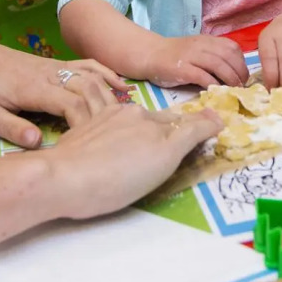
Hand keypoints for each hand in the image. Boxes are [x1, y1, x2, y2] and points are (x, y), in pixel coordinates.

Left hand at [0, 37, 124, 146]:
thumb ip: (10, 128)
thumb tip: (37, 143)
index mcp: (34, 88)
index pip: (71, 105)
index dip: (88, 124)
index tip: (100, 144)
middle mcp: (49, 74)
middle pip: (88, 88)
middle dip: (108, 108)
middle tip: (129, 130)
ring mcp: (53, 66)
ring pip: (91, 74)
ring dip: (112, 90)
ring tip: (134, 109)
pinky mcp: (52, 64)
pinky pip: (85, 65)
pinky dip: (105, 73)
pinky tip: (119, 84)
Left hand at [45, 103, 221, 219]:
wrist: (64, 179)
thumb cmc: (119, 177)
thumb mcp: (166, 158)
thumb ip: (192, 133)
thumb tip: (217, 116)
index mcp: (151, 120)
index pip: (182, 123)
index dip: (196, 128)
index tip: (208, 132)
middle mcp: (129, 112)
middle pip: (155, 118)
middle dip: (166, 126)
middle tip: (170, 143)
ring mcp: (102, 117)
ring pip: (127, 113)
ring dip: (136, 116)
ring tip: (138, 132)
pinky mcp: (79, 127)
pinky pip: (94, 107)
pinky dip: (100, 102)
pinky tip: (98, 107)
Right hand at [144, 35, 248, 88]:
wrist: (151, 55)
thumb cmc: (175, 55)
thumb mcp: (197, 50)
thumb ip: (213, 56)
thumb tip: (234, 72)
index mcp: (207, 40)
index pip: (232, 47)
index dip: (242, 62)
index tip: (244, 75)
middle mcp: (200, 46)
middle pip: (228, 55)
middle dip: (239, 72)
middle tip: (242, 85)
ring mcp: (191, 56)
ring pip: (218, 65)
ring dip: (230, 78)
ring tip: (234, 89)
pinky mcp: (181, 69)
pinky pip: (202, 76)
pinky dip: (213, 84)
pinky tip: (217, 91)